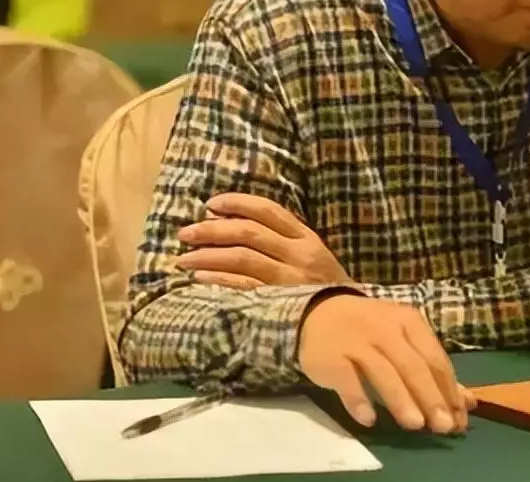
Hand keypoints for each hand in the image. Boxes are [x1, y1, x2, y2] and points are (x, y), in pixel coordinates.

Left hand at [176, 193, 349, 288]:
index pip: (269, 211)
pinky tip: (199, 276)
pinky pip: (241, 286)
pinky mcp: (276, 302)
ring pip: (240, 257)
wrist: (346, 327)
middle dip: (212, 229)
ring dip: (207, 255)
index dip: (237, 203)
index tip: (211, 204)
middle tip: (185, 233)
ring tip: (183, 258)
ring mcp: (286, 278)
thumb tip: (237, 227)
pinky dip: (218, 279)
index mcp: (307, 239)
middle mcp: (297, 254)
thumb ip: (287, 243)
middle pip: (248, 232)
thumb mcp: (316, 259)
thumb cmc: (327, 292)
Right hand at [300, 294, 474, 433]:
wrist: (319, 312)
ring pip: (383, 371)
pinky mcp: (331, 357)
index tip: (459, 419)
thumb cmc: (371, 331)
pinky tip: (369, 419)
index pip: (435, 358)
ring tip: (415, 424)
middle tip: (443, 427)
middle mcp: (385, 328)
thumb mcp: (404, 340)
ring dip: (400, 398)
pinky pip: (346, 380)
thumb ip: (434, 370)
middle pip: (413, 365)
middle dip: (430, 397)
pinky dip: (358, 399)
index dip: (449, 390)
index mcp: (409, 322)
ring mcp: (357, 341)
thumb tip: (468, 402)